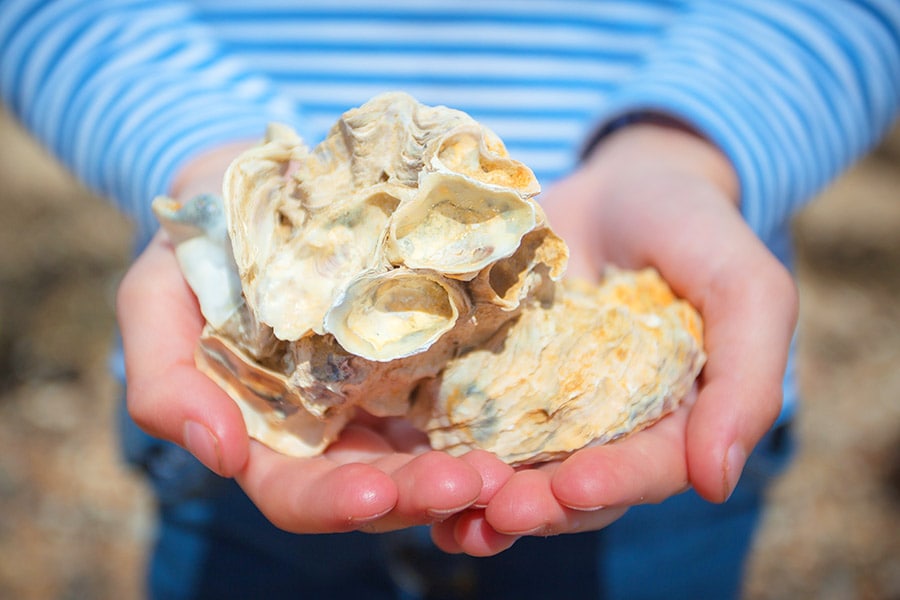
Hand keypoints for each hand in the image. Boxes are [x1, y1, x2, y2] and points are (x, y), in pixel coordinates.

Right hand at [116, 145, 514, 534]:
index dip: (331, 502)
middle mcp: (332, 427)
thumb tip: (218, 456)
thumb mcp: (155, 298)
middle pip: (378, 485)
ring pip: (429, 454)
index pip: (296, 491)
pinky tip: (522, 425)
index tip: (372, 494)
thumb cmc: (202, 241)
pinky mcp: (430, 353)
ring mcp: (386, 394)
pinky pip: (464, 397)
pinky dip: (490, 420)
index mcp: (267, 431)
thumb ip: (164, 379)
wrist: (263, 181)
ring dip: (467, 470)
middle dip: (419, 494)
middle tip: (473, 483)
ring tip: (507, 470)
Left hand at [431, 121, 797, 553]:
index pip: (645, 469)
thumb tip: (717, 482)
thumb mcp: (745, 289)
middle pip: (569, 485)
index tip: (575, 486)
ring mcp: (539, 405)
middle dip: (536, 504)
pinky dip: (441, 450)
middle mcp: (601, 430)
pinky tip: (409, 470)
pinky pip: (462, 418)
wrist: (623, 185)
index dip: (613, 483)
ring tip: (449, 512)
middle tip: (498, 511)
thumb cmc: (694, 231)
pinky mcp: (487, 374)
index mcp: (668, 423)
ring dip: (481, 496)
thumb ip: (748, 378)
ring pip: (512, 467)